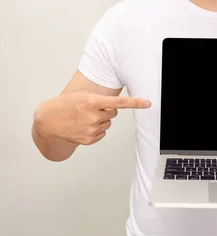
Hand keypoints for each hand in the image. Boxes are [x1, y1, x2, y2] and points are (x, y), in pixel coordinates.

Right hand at [33, 91, 151, 145]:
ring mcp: (91, 129)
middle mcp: (94, 116)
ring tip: (83, 118)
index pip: (119, 103)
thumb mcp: (83, 96)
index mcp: (93, 102)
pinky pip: (102, 133)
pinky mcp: (89, 140)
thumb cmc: (66, 104)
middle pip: (113, 113)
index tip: (148, 103)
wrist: (49, 120)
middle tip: (89, 109)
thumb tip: (114, 107)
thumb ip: (100, 100)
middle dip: (105, 110)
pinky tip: (82, 126)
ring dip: (99, 120)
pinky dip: (95, 130)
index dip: (135, 103)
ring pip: (107, 123)